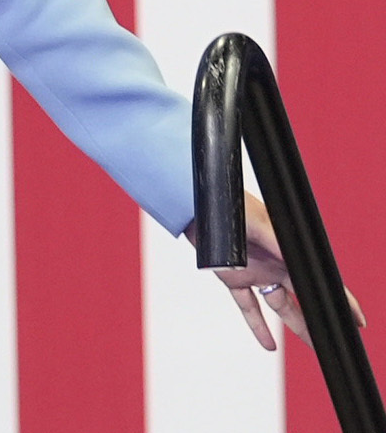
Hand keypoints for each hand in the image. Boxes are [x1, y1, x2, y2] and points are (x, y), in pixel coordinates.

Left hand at [191, 192, 366, 350]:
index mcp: (286, 250)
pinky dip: (257, 326)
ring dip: (296, 326)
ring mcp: (256, 272)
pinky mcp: (234, 278)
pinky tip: (268, 345)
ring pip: (281, 306)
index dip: (340, 300)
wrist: (195, 204)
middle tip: (335, 340)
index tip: (356, 320)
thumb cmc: (229, 205)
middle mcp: (275, 264)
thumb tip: (297, 259)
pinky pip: (248, 307)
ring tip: (314, 346)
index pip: (318, 280)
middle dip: (319, 319)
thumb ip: (277, 244)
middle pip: (303, 299)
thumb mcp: (258, 223)